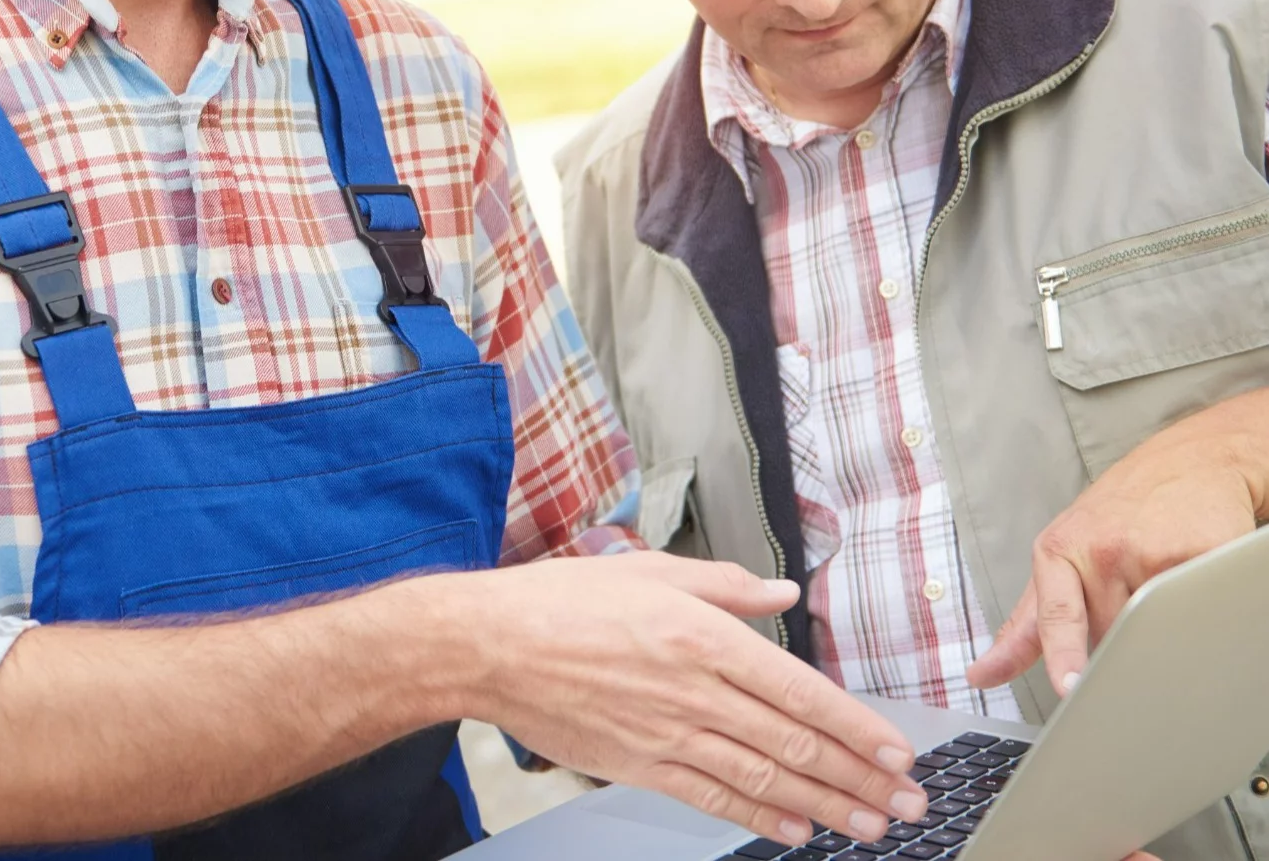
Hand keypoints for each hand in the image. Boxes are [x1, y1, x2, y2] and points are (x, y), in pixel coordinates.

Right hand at [471, 551, 926, 848]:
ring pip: (763, 777)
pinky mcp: (640, 764)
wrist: (491, 645)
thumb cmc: (562, 600)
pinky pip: (713, 796)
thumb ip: (724, 585)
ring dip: (825, 805)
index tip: (896, 750)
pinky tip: (795, 828)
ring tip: (870, 824)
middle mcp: (692, 688)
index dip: (855, 725)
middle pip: (793, 742)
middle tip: (906, 801)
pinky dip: (760, 816)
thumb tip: (784, 594)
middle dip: (859, 776)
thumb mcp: (648, 569)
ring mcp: (666, 732)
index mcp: (700, 634)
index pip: (798, 688)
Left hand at [968, 393, 1265, 697]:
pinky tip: (1191, 585)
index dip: (1065, 656)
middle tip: (1130, 604)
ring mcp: (1150, 551)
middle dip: (1117, 641)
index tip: (1069, 687)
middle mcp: (1100, 550)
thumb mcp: (1059, 554)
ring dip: (1156, 629)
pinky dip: (1195, 613)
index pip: (1057, 616)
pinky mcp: (1200, 554)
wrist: (1188, 461)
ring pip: (1150, 632)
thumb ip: (1025, 623)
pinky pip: (1193, 610)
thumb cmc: (1120, 512)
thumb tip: (982, 673)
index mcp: (1058, 552)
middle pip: (1110, 639)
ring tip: (1160, 587)